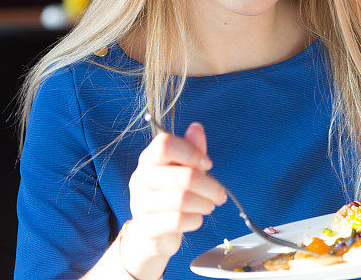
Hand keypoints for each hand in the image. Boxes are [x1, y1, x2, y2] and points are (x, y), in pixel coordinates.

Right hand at [122, 122, 227, 278]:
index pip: (165, 145)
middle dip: (210, 187)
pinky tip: (197, 218)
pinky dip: (195, 220)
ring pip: (182, 200)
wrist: (151, 233)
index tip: (209, 163)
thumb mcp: (183, 170)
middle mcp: (140, 178)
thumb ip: (191, 150)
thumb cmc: (170, 195)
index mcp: (149, 159)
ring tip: (209, 205)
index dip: (192, 152)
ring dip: (205, 204)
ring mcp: (140, 203)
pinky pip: (177, 220)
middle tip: (220, 195)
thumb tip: (196, 127)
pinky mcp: (146, 226)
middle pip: (184, 176)